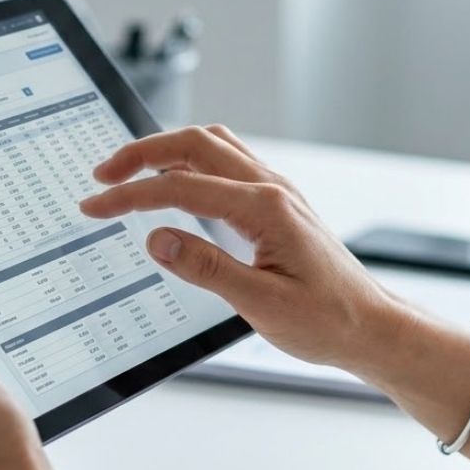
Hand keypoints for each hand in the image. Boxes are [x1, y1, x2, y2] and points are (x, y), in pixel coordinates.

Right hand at [80, 125, 407, 372]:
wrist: (372, 327)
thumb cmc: (327, 320)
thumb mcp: (262, 304)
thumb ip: (206, 268)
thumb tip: (157, 239)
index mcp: (266, 208)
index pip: (183, 187)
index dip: (132, 194)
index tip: (97, 205)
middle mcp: (271, 188)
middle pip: (196, 143)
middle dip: (143, 153)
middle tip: (104, 175)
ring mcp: (275, 191)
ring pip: (212, 145)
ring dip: (166, 150)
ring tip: (130, 172)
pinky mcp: (275, 202)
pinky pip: (226, 162)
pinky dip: (190, 162)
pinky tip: (174, 182)